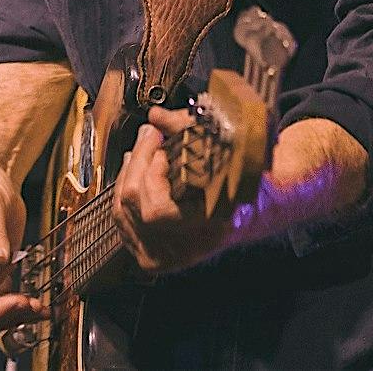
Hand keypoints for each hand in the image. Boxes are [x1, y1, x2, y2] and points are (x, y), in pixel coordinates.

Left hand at [110, 105, 234, 274]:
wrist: (251, 218)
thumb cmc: (239, 186)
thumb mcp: (221, 155)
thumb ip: (185, 131)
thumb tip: (156, 116)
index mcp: (199, 235)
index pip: (155, 208)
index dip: (152, 168)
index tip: (161, 139)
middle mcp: (176, 252)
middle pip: (133, 204)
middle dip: (137, 160)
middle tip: (148, 135)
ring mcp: (158, 257)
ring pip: (122, 212)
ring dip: (128, 173)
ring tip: (140, 149)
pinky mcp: (147, 255)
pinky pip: (122, 222)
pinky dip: (123, 193)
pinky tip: (133, 173)